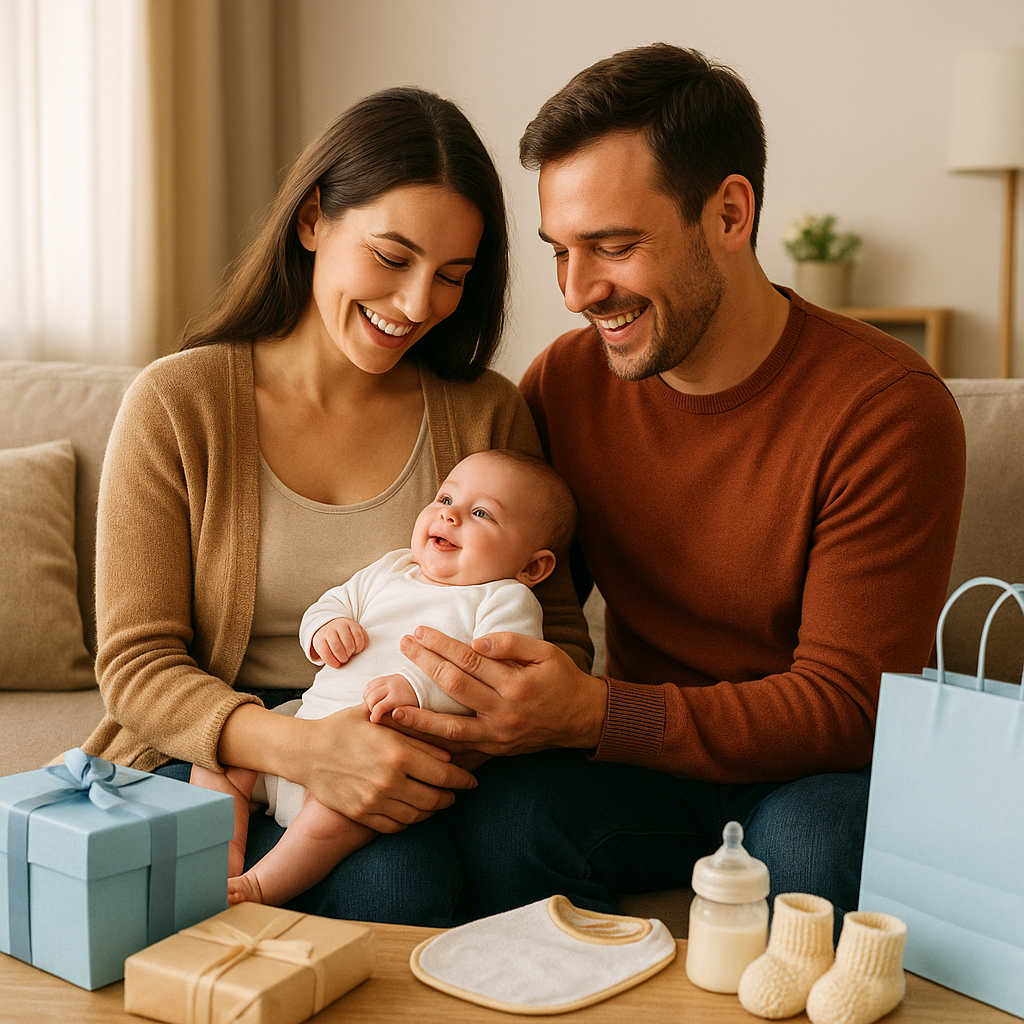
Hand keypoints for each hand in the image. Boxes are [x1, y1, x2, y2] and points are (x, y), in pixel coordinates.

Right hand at [297, 704, 477, 832]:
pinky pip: (396, 825)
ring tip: (438, 802)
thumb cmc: (346, 726)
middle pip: (436, 798)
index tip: (472, 780)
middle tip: (457, 793)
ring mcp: (375, 800)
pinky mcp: (361, 814)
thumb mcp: (381, 720)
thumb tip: (448, 749)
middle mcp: (390, 780)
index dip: (463, 779)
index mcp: (398, 752)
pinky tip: (414, 811)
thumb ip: (416, 733)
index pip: (445, 774)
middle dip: (451, 797)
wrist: (306, 750)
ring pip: (418, 815)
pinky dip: (410, 821)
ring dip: (433, 811)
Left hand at [311, 617, 366, 667]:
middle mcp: (330, 630)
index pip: (324, 651)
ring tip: (350, 653)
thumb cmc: (330, 643)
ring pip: (349, 643)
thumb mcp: (325, 650)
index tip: (336, 665)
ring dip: (351, 652)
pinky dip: (359, 647)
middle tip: (344, 659)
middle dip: (342, 657)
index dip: (331, 661)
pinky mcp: (353, 624)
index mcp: (320, 638)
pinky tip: (356, 648)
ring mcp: (342, 626)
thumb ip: (329, 657)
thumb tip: (338, 665)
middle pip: (337, 647)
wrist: (335, 626)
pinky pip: (359, 637)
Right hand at [364, 673, 418, 723]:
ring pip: (369, 691)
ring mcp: (386, 681)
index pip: (380, 706)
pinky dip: (368, 694)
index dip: (375, 714)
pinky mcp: (382, 678)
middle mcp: (391, 686)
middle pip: (371, 698)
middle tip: (376, 713)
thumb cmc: (414, 701)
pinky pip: (369, 685)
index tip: (374, 720)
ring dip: (368, 700)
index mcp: (398, 696)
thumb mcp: (412, 710)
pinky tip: (373, 700)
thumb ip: (403, 715)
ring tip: (375, 707)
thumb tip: (394, 715)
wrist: (418, 685)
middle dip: (370, 708)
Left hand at [392, 629, 607, 755]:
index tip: (420, 631)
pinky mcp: (495, 751)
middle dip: (425, 665)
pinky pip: (460, 750)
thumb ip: (512, 644)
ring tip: (392, 709)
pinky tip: (414, 739)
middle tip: (404, 646)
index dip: (442, 645)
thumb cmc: (562, 679)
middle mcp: (504, 712)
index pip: (469, 660)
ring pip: (451, 730)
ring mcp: (498, 736)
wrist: (582, 718)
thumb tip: (477, 642)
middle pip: (455, 687)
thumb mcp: (546, 652)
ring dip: (420, 719)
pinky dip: (436, 746)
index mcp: (516, 684)